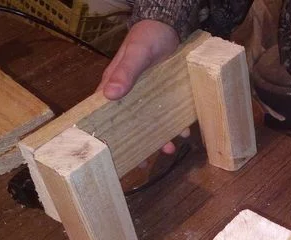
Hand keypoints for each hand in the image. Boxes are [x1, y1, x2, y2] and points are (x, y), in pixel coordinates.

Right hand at [98, 20, 185, 152]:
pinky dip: (176, 124)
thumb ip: (125, 72)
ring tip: (169, 149)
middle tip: (143, 163)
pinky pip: (169, 113)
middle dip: (138, 142)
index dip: (107, 134)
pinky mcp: (166, 94)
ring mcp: (149, 96)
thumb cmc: (147, 37)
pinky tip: (185, 132)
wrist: (171, 26)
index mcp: (114, 86)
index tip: (111, 154)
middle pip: (130, 123)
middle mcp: (130, 95)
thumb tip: (109, 95)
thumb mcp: (136, 53)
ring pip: (152, 122)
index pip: (105, 114)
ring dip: (160, 137)